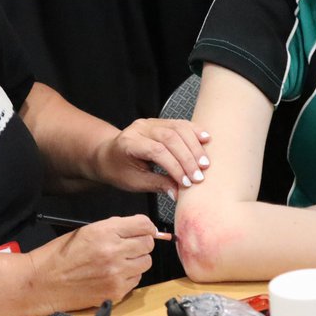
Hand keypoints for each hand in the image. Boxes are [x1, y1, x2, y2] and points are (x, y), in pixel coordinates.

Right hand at [26, 215, 156, 313]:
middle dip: (141, 243)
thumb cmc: (62, 255)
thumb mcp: (86, 231)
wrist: (44, 282)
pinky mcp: (116, 292)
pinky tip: (113, 274)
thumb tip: (137, 228)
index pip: (144, 224)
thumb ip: (113, 228)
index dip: (146, 227)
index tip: (144, 230)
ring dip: (137, 260)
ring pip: (146, 263)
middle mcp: (114, 252)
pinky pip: (136, 280)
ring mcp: (117, 274)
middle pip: (148, 244)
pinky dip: (129, 276)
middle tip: (129, 246)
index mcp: (105, 232)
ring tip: (120, 261)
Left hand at [93, 118, 209, 195]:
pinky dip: (194, 132)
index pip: (157, 151)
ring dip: (194, 146)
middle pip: (170, 138)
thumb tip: (179, 193)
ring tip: (204, 163)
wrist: (109, 155)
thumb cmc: (119, 170)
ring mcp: (151, 122)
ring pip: (177, 128)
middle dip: (187, 158)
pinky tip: (205, 140)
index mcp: (129, 143)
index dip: (175, 167)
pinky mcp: (160, 122)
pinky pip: (180, 124)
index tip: (187, 183)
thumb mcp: (135, 182)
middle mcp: (140, 128)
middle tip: (199, 176)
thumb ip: (158, 184)